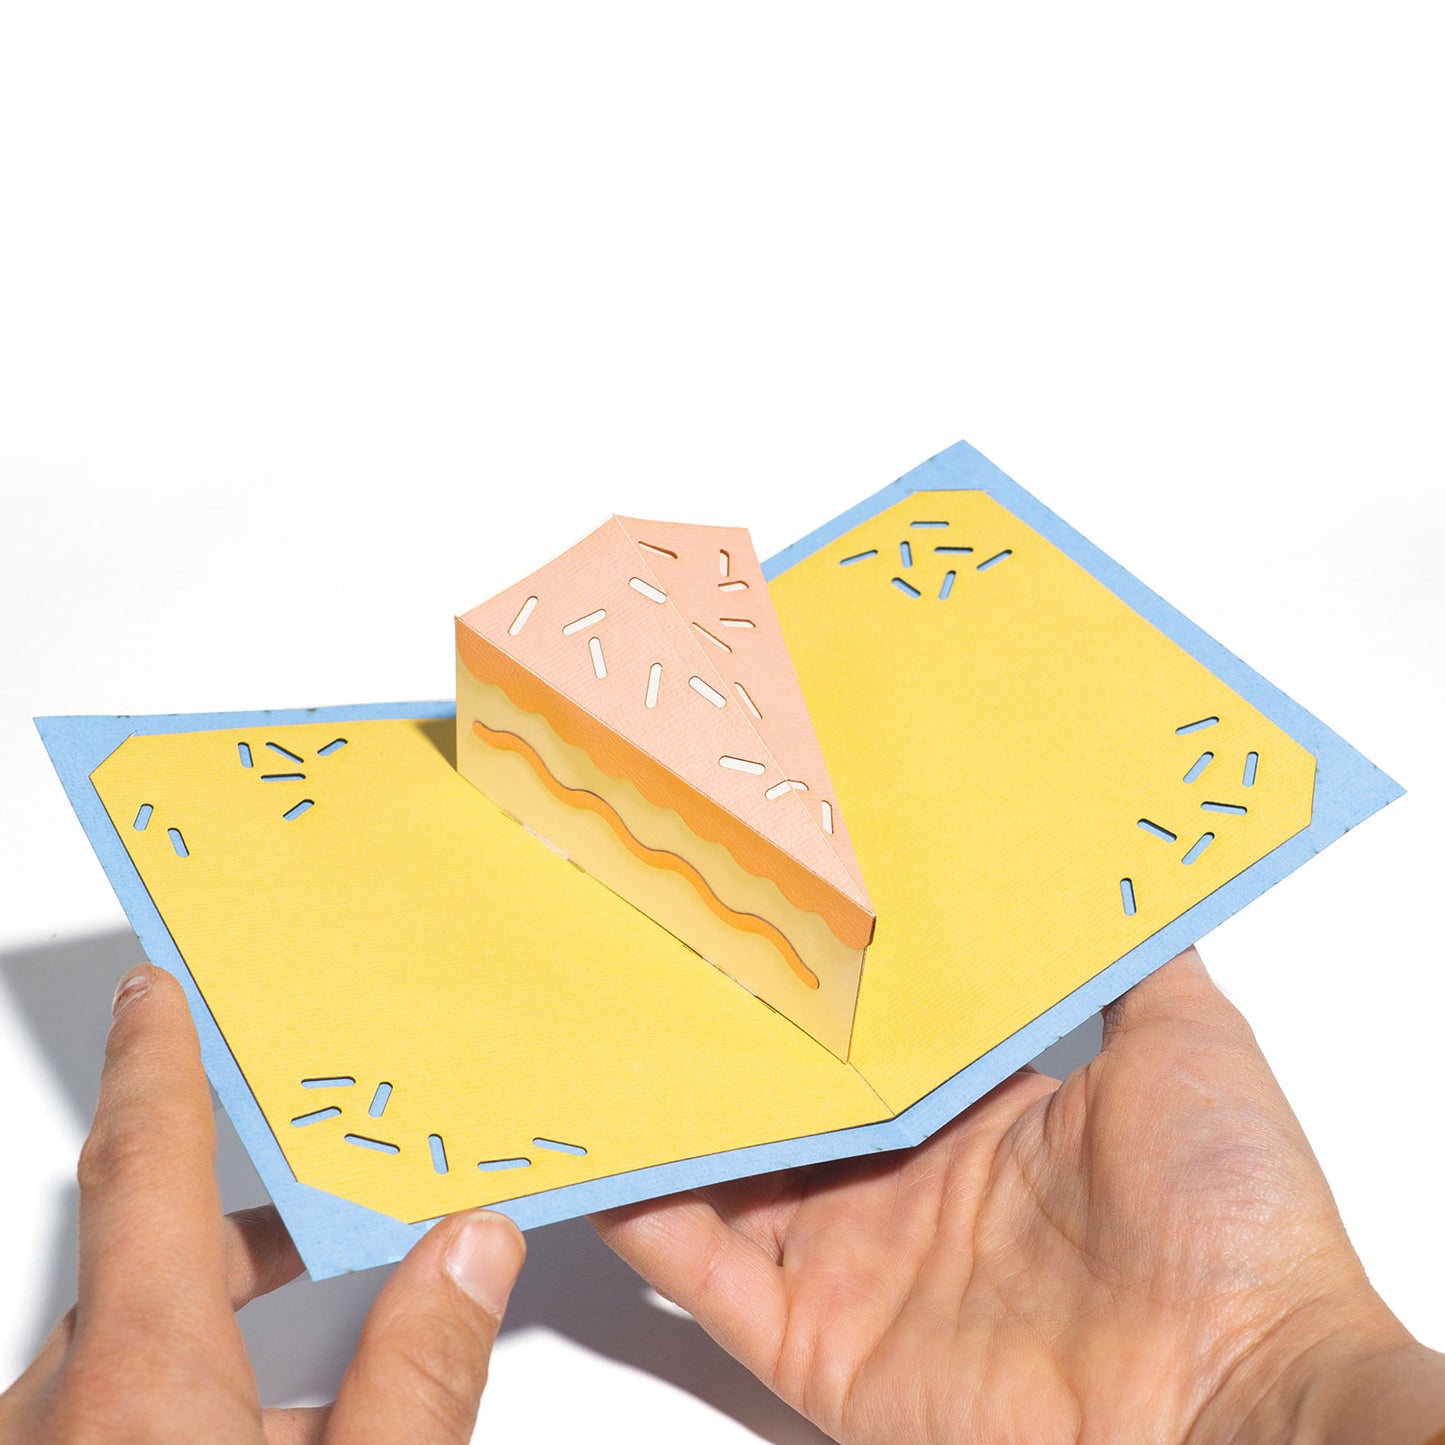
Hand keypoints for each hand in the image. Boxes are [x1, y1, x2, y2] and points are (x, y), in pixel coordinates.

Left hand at [0, 964, 525, 1443]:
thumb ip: (419, 1375)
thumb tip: (471, 1252)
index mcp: (139, 1386)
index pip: (145, 1169)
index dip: (157, 1065)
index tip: (154, 992)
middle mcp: (56, 1415)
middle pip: (146, 1271)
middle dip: (244, 1238)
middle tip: (321, 1214)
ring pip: (125, 1365)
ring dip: (216, 1357)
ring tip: (324, 1406)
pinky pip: (100, 1424)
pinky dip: (175, 1420)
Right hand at [594, 948, 1444, 1443]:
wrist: (1241, 1399)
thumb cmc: (1235, 1218)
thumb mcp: (1187, 1046)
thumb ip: (1131, 961)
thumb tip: (1109, 865)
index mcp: (980, 1118)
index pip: (866, 1041)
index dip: (811, 984)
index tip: (756, 905)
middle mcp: (908, 1188)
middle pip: (786, 1106)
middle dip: (726, 1041)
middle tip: (655, 953)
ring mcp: (858, 1266)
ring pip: (727, 1181)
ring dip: (670, 1119)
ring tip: (604, 1034)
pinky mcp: (820, 1343)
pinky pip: (705, 1277)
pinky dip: (644, 1219)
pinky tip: (602, 1153)